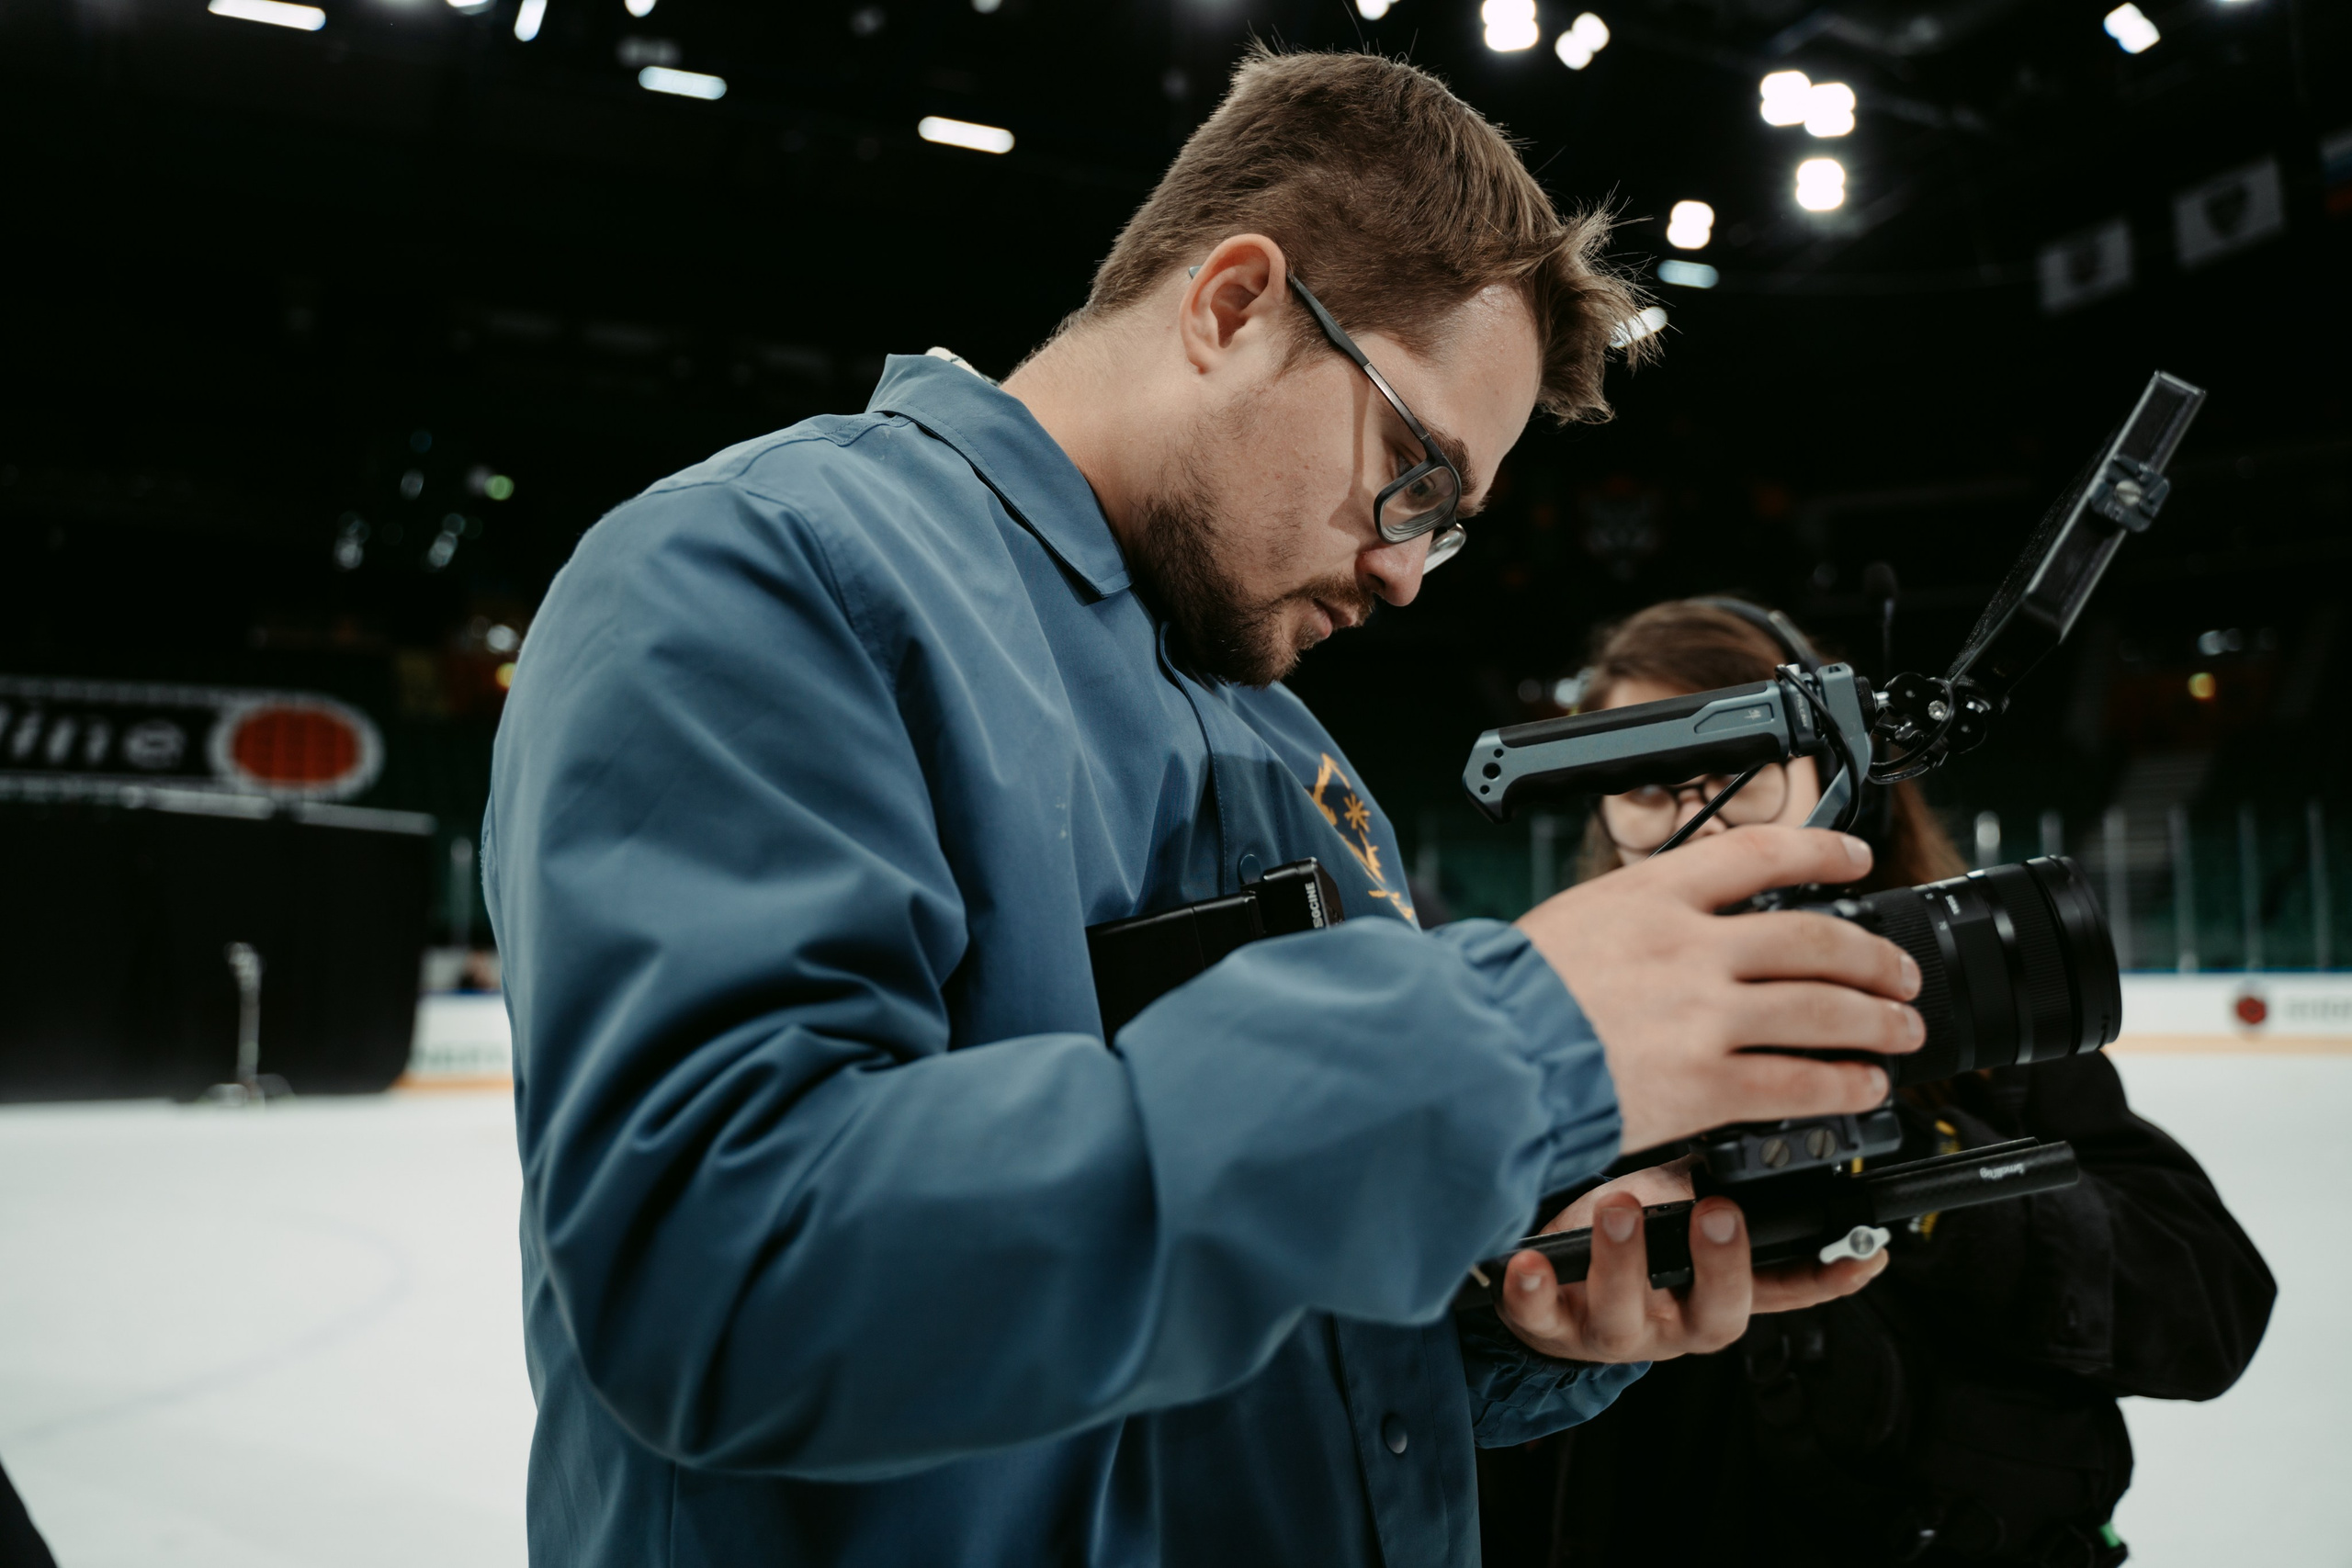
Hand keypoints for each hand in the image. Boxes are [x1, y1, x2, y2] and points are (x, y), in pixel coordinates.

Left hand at [1495, 1158, 1887, 1362]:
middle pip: (1717, 1315)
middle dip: (1722, 1264)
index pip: (1785, 1289)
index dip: (1828, 1278)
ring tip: (1619, 1208)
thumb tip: (1760, 1124)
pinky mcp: (1548, 1326)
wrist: (1534, 1288)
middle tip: (1718, 1213)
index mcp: (1711, 1290)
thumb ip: (1711, 1183)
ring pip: (1626, 1316)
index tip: (1865, 1256)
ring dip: (1624, 1261)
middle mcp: (1671, 1320)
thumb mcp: (1671, 1208)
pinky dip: (1533, 1289)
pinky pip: (1539, 1316)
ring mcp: (1611, 1329)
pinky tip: (1530, 1260)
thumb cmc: (1612, 1238)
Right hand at [1515, 826, 1922, 1150]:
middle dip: (1872, 958)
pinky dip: (1842, 1085)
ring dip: (1876, 1021)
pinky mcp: (1703, 1083)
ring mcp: (1701, 1015)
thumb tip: (1691, 927)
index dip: (1823, 853)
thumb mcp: (1575, 919)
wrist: (1478, 1056)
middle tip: (1897, 972)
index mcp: (1653, 895)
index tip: (1855, 860)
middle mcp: (1689, 947)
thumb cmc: (1507, 996)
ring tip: (1901, 1030)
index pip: (1762, 854)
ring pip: (1822, 1010)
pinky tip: (1864, 1087)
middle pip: (1815, 940)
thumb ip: (1640, 918)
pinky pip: (1796, 1082)